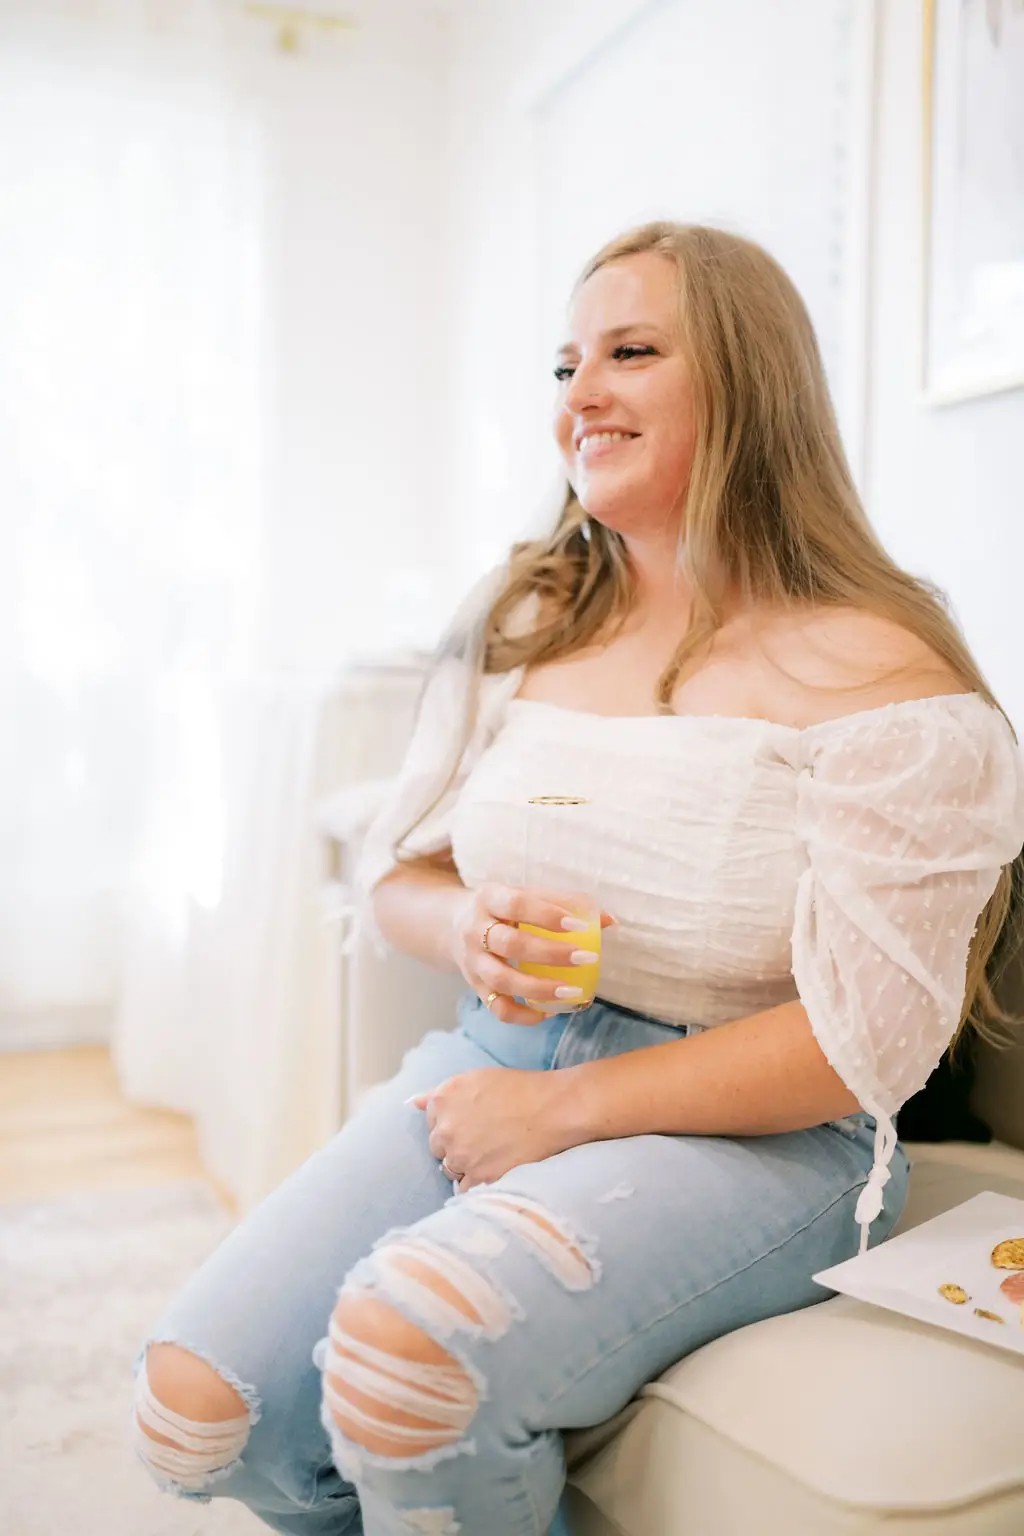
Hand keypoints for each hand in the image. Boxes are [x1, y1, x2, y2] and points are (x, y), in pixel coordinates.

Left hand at [408, 1066, 575, 1190]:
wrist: (552, 1109)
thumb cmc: (519, 1089)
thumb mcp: (476, 1078)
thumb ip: (440, 1093)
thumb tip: (413, 1103)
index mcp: (443, 1099)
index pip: (431, 1121)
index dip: (452, 1123)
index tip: (470, 1123)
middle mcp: (446, 1128)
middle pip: (437, 1148)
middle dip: (454, 1146)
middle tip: (481, 1140)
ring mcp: (461, 1155)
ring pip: (450, 1170)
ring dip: (464, 1166)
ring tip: (490, 1156)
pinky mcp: (478, 1177)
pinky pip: (465, 1189)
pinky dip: (475, 1184)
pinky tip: (491, 1173)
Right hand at [449, 882, 616, 1025]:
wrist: (454, 924)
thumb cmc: (504, 909)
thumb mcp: (526, 894)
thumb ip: (565, 903)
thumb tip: (609, 920)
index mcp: (489, 898)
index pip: (517, 904)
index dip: (547, 915)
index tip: (580, 925)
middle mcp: (474, 930)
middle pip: (510, 944)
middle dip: (551, 954)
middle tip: (586, 957)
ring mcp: (472, 961)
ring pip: (501, 980)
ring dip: (539, 989)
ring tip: (573, 991)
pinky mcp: (475, 987)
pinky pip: (497, 1007)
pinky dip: (523, 1015)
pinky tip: (548, 1012)